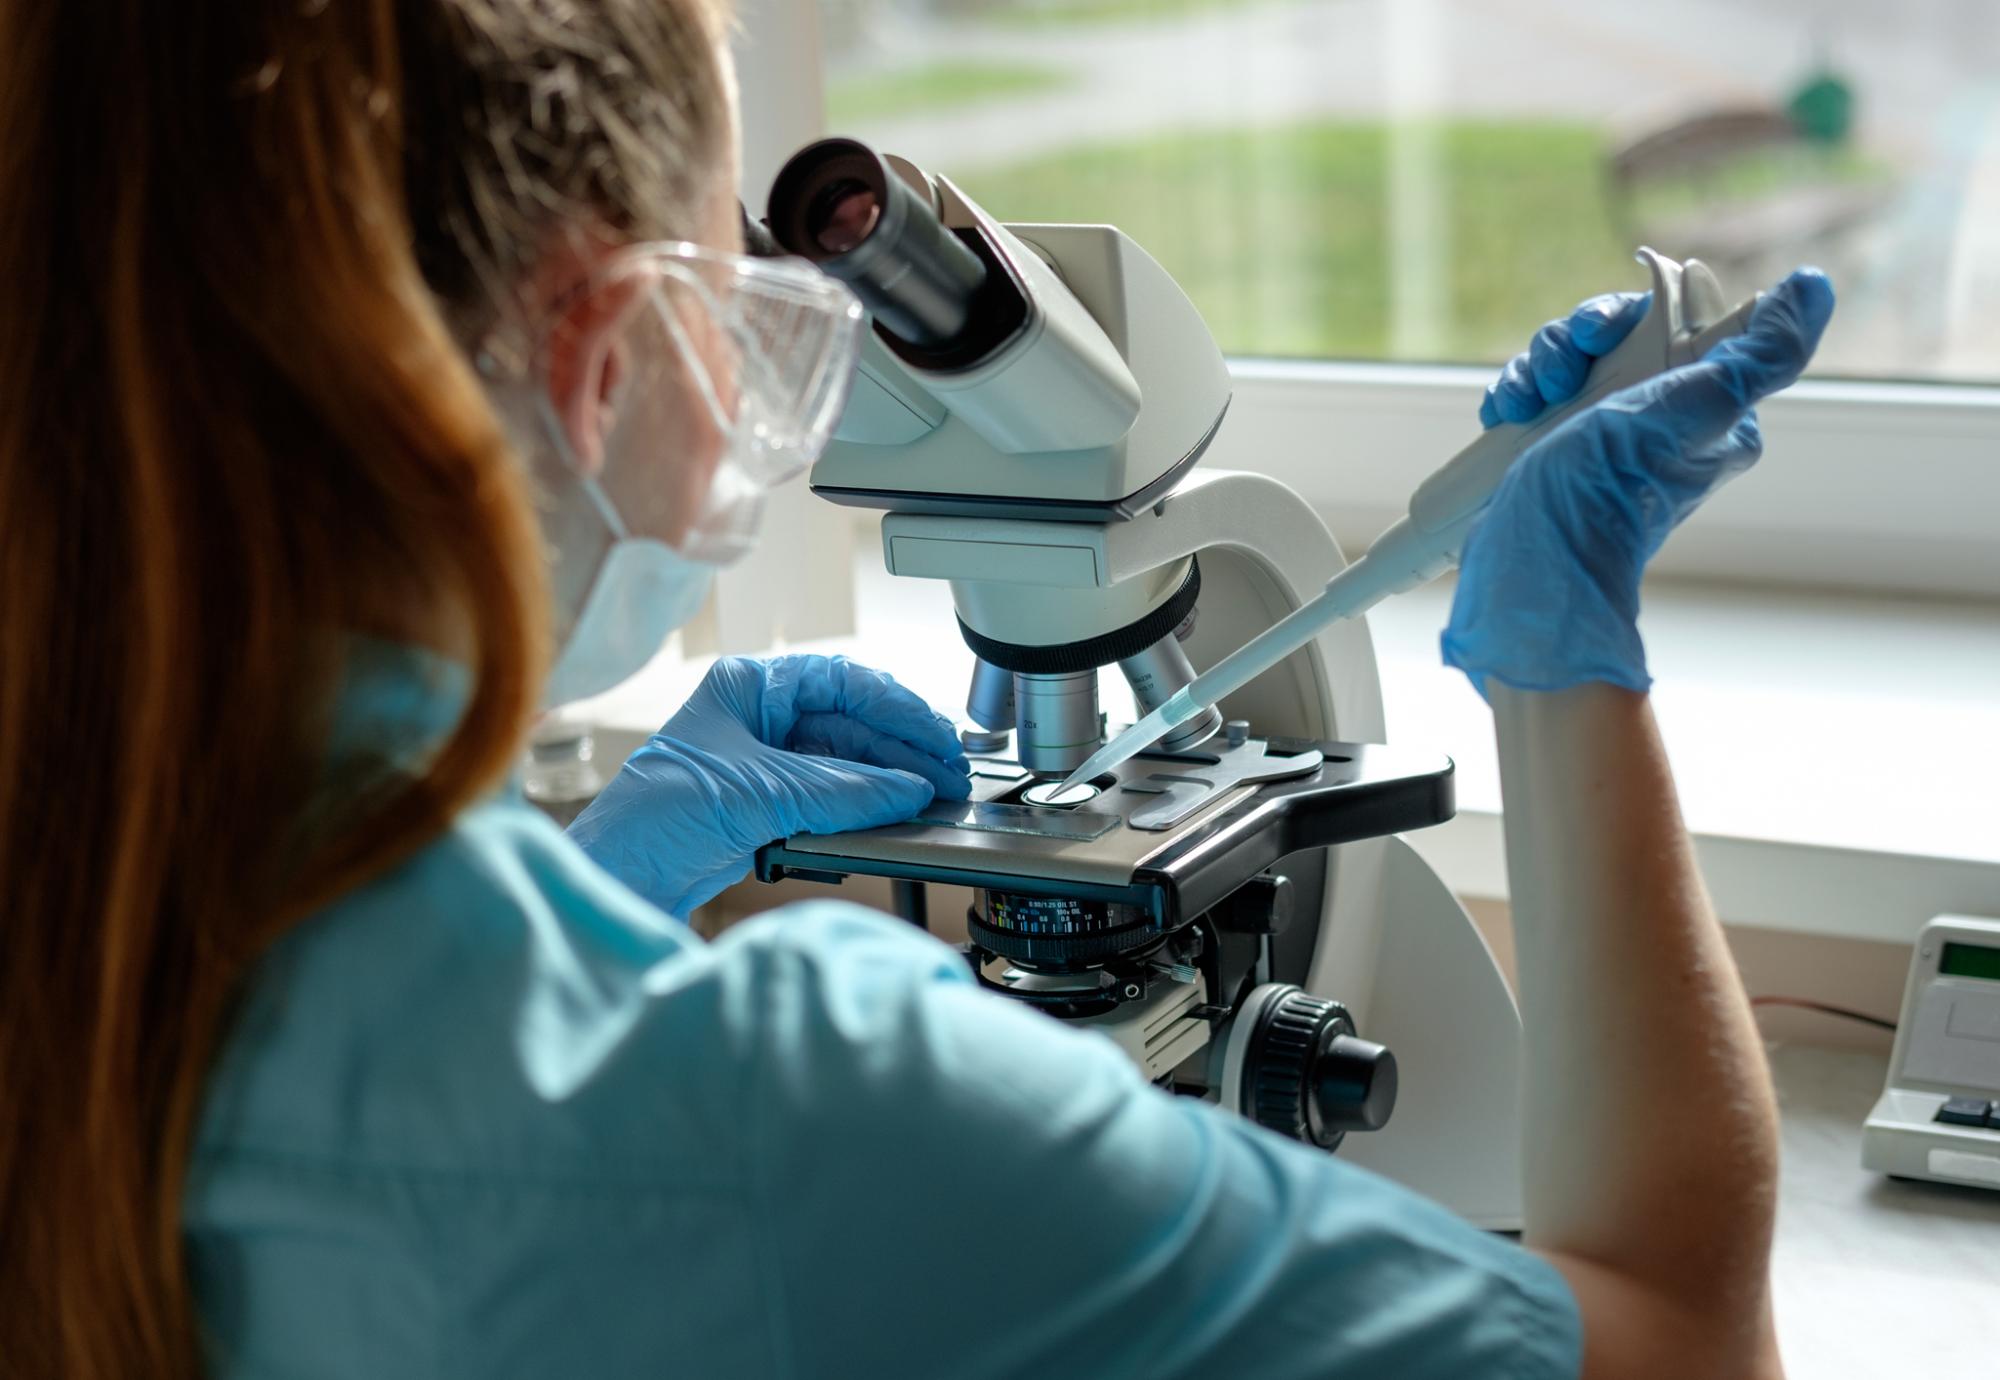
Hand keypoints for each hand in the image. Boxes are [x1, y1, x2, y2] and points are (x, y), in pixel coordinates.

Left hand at [569, 654, 970, 914]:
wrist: (619, 877)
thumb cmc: (655, 816)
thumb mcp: (759, 792)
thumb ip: (842, 790)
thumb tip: (908, 789)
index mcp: (748, 686)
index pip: (841, 682)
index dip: (895, 707)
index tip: (935, 736)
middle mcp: (759, 716)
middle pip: (851, 722)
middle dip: (902, 749)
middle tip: (948, 775)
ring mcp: (765, 761)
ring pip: (846, 761)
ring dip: (890, 779)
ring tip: (934, 796)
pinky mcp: (767, 804)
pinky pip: (832, 796)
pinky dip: (866, 805)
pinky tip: (897, 811)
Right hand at [1443, 268, 1835, 696]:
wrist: (1543, 556)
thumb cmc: (1620, 487)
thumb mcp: (1705, 404)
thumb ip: (1768, 349)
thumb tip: (1812, 286)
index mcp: (1704, 408)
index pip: (1666, 325)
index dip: (1623, 318)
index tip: (1601, 336)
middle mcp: (1651, 423)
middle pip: (1605, 342)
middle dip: (1569, 345)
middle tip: (1559, 378)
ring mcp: (1595, 441)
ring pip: (1561, 366)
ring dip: (1535, 370)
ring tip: (1528, 404)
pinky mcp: (1548, 454)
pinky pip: (1530, 399)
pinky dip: (1513, 398)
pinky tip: (1506, 415)